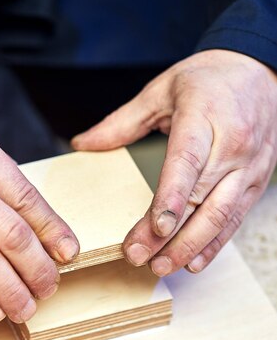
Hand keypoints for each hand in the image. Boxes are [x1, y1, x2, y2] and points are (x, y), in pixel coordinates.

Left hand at [72, 50, 276, 275]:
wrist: (259, 72)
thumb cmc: (208, 80)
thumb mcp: (161, 90)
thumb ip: (122, 122)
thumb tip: (81, 143)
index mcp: (204, 117)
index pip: (187, 164)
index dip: (171, 199)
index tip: (154, 228)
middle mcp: (232, 145)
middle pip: (201, 199)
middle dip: (170, 235)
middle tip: (140, 258)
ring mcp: (248, 167)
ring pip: (221, 215)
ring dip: (191, 246)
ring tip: (161, 267)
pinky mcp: (255, 182)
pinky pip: (236, 219)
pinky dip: (214, 244)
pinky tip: (193, 262)